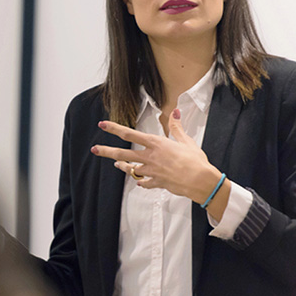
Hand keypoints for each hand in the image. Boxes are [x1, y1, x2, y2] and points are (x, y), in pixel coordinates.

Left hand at [91, 109, 222, 205]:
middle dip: (106, 151)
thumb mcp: (186, 140)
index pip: (130, 134)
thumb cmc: (195, 160)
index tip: (102, 125)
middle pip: (123, 154)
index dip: (114, 128)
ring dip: (123, 166)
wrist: (200, 181)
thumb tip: (175, 112)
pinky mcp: (156, 183)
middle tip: (94, 150)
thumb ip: (176, 127)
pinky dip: (141, 181)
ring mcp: (151, 171)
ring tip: (116, 164)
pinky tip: (139, 181)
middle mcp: (150, 157)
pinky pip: (144, 182)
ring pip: (131, 169)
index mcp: (156, 144)